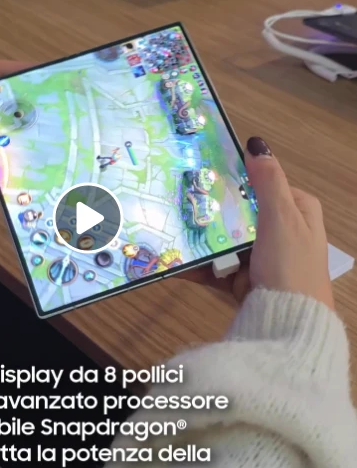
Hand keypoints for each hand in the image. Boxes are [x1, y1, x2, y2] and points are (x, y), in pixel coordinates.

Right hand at [183, 137, 333, 309]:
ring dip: (200, 239)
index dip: (239, 178)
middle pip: (240, 213)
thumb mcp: (282, 217)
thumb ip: (268, 181)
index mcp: (298, 212)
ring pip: (225, 240)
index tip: (206, 171)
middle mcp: (282, 233)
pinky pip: (215, 268)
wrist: (289, 324)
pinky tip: (171, 261)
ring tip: (169, 228)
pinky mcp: (244, 282)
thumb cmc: (291, 265)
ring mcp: (262, 259)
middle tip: (180, 197)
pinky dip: (196, 266)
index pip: (265, 185)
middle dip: (213, 210)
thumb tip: (256, 143)